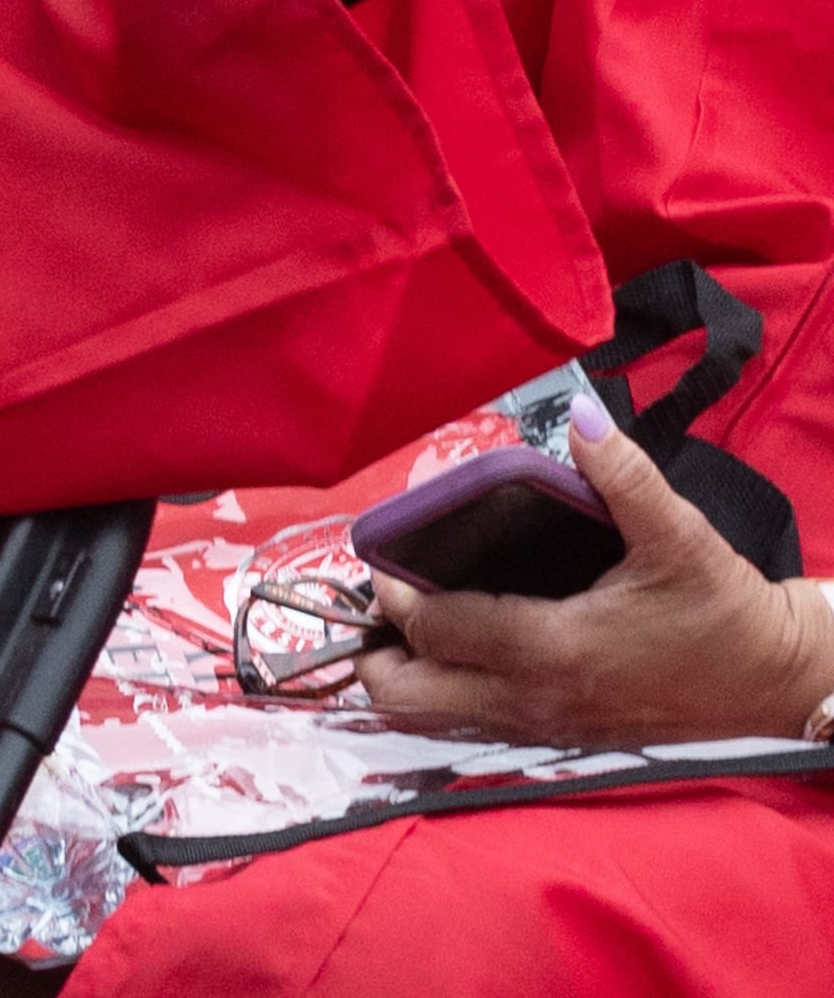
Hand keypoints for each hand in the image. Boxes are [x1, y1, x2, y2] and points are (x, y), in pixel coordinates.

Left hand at [357, 420, 833, 747]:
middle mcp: (532, 698)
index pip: (431, 629)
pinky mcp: (556, 738)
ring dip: (408, 673)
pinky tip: (457, 647)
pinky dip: (445, 692)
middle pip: (405, 695)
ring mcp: (541, 728)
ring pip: (431, 719)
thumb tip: (581, 415)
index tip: (389, 554)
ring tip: (414, 618)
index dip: (395, 591)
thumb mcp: (679, 536)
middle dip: (378, 648)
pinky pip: (469, 724)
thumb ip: (623, 475)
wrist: (776, 682)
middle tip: (392, 595)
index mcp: (550, 649)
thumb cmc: (724, 611)